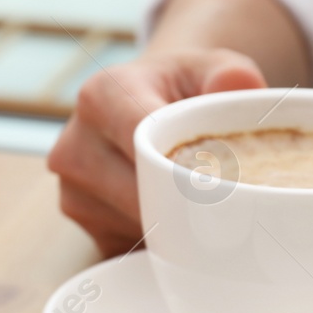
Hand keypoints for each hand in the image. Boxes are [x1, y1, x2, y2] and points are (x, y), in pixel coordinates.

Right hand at [47, 48, 264, 256]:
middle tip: (231, 207)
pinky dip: (156, 240)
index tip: (226, 184)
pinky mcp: (79, 221)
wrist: (143, 102)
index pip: (142, 142)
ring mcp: (70, 187)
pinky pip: (126, 245)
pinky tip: (173, 217)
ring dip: (173, 226)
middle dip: (186, 203)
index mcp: (101, 96)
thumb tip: (241, 87)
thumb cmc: (182, 88)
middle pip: (139, 193)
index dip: (186, 167)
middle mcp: (74, 144)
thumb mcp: (211, 68)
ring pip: (134, 225)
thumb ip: (232, 74)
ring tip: (198, 204)